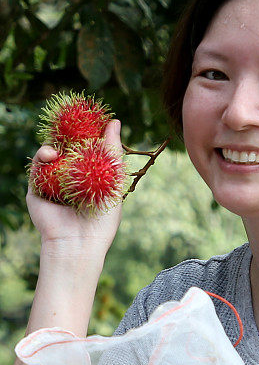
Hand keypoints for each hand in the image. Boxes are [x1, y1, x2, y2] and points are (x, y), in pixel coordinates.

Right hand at [26, 120, 123, 260]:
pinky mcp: (37, 192)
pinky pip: (37, 169)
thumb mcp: (113, 181)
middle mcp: (70, 182)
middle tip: (73, 122)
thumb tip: (114, 122)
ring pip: (50, 157)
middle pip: (67, 151)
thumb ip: (112, 152)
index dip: (87, 136)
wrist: (79, 244)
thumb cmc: (102, 219)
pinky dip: (42, 157)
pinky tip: (51, 154)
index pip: (86, 152)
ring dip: (55, 146)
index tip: (91, 120)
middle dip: (68, 136)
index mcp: (89, 180)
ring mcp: (52, 186)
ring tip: (61, 146)